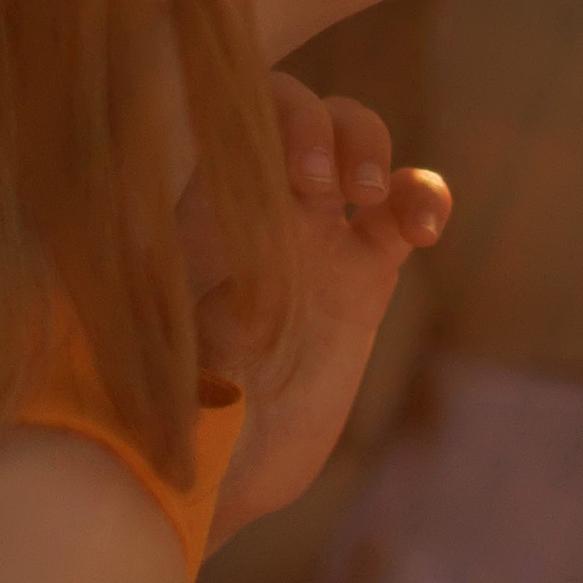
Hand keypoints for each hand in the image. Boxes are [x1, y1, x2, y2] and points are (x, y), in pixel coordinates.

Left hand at [193, 77, 451, 540]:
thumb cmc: (168, 419)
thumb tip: (178, 288)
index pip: (216, 121)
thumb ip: (172, 323)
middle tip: (319, 186)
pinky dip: (422, 198)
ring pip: (350, 138)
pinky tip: (425, 231)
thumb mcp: (157, 363)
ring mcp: (313, 233)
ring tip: (368, 195)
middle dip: (311, 123)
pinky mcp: (364, 271)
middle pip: (287, 108)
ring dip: (366, 143)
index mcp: (191, 212)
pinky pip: (403, 208)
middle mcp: (252, 207)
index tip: (274, 168)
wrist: (221, 474)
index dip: (248, 116)